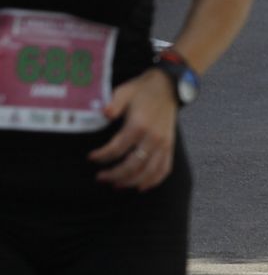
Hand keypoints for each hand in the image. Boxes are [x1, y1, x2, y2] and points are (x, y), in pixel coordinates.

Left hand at [87, 69, 176, 191]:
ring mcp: (164, 143)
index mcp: (139, 125)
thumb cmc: (142, 90)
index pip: (117, 149)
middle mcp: (153, 137)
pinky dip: (153, 181)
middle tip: (100, 177)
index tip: (91, 158)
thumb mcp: (125, 91)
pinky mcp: (170, 146)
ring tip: (116, 185)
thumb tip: (104, 113)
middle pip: (132, 165)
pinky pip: (164, 169)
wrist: (168, 87)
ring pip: (148, 172)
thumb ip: (114, 103)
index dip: (101, 156)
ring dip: (131, 182)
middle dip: (114, 175)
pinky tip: (141, 187)